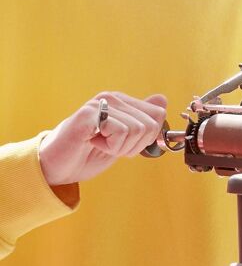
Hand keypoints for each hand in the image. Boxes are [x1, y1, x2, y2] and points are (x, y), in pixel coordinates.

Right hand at [38, 92, 167, 185]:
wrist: (56, 168)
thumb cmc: (88, 154)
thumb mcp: (122, 141)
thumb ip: (141, 121)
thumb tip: (162, 100)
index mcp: (122, 102)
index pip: (158, 115)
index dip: (147, 138)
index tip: (126, 145)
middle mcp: (112, 98)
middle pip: (150, 124)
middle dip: (134, 145)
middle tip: (111, 146)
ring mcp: (99, 104)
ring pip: (136, 130)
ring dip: (120, 147)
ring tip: (100, 144)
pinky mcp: (89, 115)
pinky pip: (120, 131)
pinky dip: (110, 146)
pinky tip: (92, 142)